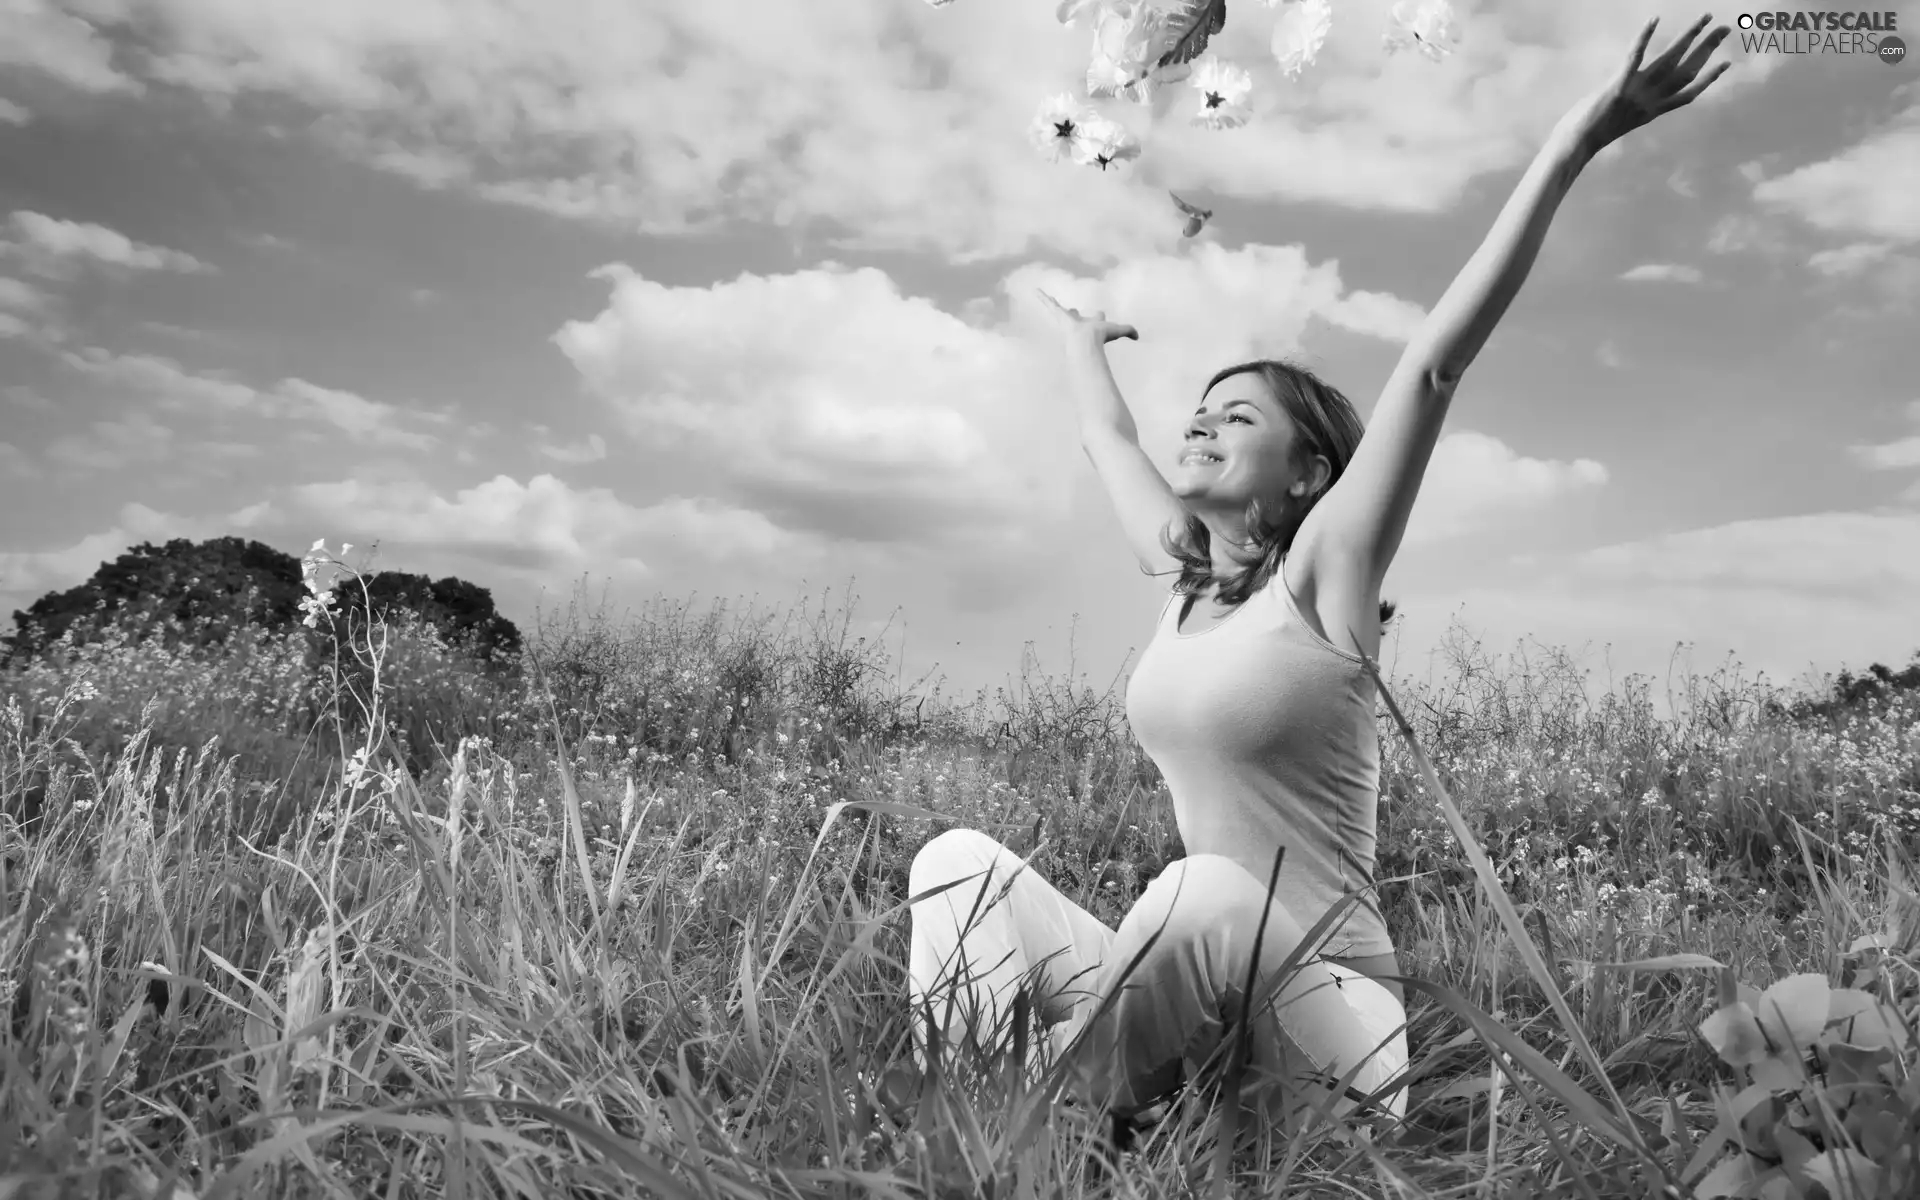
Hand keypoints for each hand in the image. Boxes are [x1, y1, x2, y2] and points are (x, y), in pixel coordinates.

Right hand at [1035, 288, 1137, 346]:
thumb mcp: (1119, 330)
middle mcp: (1077, 322)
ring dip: (1051, 304)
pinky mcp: (1058, 314)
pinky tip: (1035, 290)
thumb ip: (1130, 331)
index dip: (1098, 315)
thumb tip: (1138, 337)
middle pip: (1074, 315)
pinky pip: (1048, 303)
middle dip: (1073, 314)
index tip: (1100, 313)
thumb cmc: (1101, 337)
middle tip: (1071, 311)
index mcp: (1091, 324)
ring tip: (1045, 298)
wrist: (1085, 340)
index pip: (1095, 317)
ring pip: (1057, 309)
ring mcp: (1066, 318)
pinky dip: (1041, 297)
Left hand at [1561, 14, 1730, 155]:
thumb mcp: (1619, 122)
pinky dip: (1644, 38)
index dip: (1708, 78)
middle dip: (1707, 49)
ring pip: (1670, 60)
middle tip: (1725, 28)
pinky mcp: (1617, 85)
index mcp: (1652, 112)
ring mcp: (1636, 92)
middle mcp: (1650, 102)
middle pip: (1687, 71)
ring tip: (1704, 18)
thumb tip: (1632, 97)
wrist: (1574, 147)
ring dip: (1689, 37)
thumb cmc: (1590, 136)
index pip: (1688, 93)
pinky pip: (1634, 57)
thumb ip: (1632, 107)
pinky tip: (1654, 20)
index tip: (1726, 63)